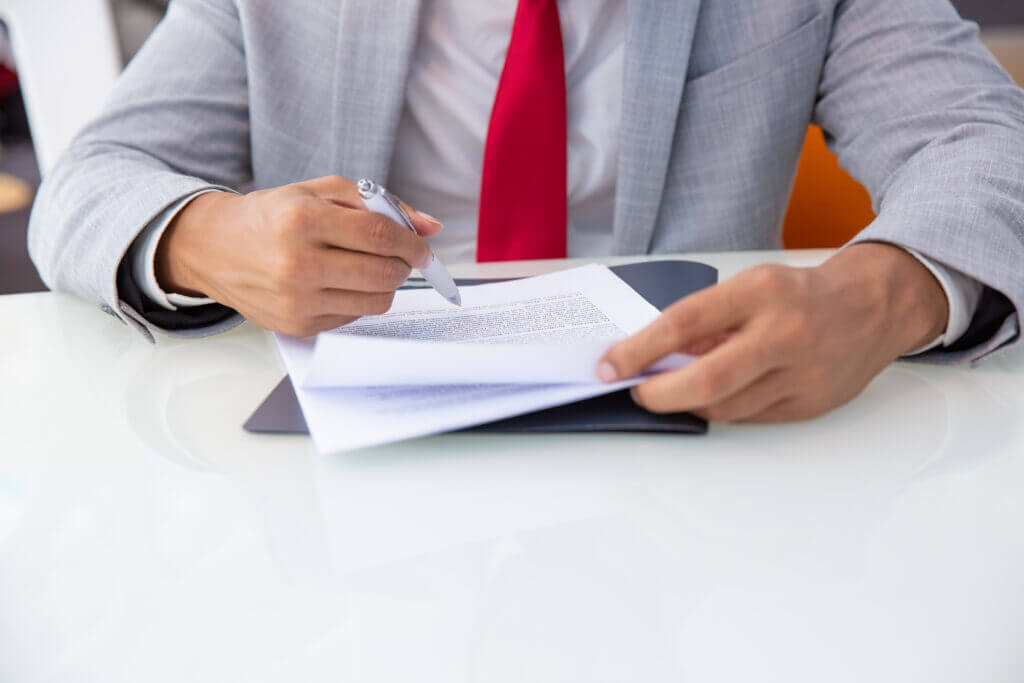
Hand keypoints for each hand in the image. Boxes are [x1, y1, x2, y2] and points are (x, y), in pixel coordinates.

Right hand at [155, 175, 442, 335]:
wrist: (214, 248)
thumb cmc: (272, 216)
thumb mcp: (319, 192)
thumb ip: (378, 203)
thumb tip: (431, 226)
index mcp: (302, 219)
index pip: (379, 235)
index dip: (412, 243)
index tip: (422, 247)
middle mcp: (297, 263)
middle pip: (383, 272)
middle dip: (403, 265)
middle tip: (400, 257)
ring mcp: (296, 300)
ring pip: (375, 301)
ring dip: (386, 284)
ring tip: (371, 267)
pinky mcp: (297, 325)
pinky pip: (354, 316)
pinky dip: (360, 299)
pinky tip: (342, 282)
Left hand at [599, 243, 949, 421]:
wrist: (875, 306)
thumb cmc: (801, 294)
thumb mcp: (749, 286)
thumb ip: (705, 321)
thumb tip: (653, 355)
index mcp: (760, 293)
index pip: (683, 324)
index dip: (638, 350)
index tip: (609, 366)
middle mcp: (784, 333)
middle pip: (705, 381)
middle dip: (658, 395)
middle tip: (637, 392)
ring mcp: (802, 373)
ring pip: (725, 408)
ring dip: (688, 404)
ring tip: (675, 391)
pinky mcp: (812, 403)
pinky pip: (751, 418)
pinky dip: (725, 409)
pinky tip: (717, 396)